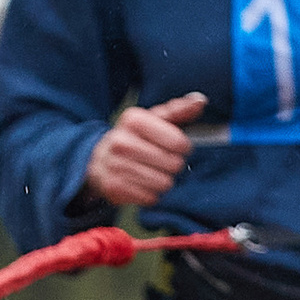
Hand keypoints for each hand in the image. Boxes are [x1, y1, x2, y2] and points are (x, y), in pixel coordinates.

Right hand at [85, 93, 205, 207]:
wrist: (98, 160)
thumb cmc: (135, 137)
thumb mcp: (154, 119)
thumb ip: (179, 110)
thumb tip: (200, 101)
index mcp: (134, 120)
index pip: (178, 143)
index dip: (183, 147)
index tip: (177, 146)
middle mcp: (121, 142)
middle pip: (173, 164)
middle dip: (174, 165)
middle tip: (164, 162)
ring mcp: (115, 166)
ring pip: (163, 183)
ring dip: (164, 180)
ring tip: (154, 173)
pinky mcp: (113, 187)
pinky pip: (149, 197)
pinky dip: (151, 194)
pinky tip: (143, 184)